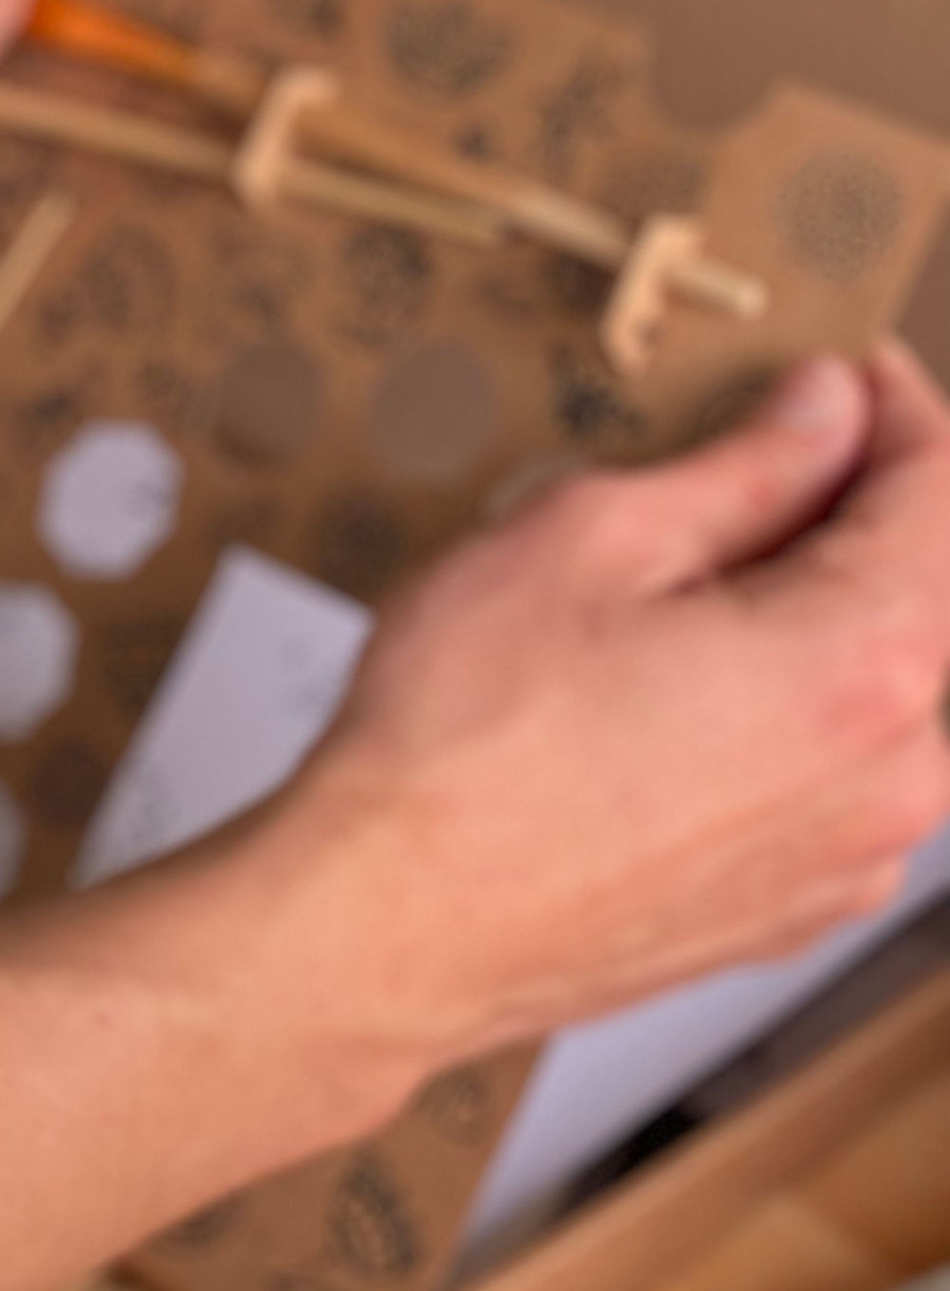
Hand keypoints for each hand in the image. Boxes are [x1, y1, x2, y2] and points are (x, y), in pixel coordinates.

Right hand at [268, 347, 949, 1068]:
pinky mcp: (803, 907)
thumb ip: (742, 469)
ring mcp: (855, 855)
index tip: (846, 368)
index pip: (942, 495)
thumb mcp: (591, 538)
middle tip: (764, 449)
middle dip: (864, 508)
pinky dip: (801, 706)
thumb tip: (825, 411)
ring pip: (891, 690)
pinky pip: (847, 775)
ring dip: (828, 612)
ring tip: (701, 576)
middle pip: (930, 596)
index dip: (898, 407)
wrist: (395, 921)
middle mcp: (895, 772)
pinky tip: (688, 684)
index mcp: (859, 661)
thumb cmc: (465, 738)